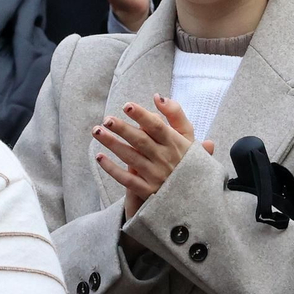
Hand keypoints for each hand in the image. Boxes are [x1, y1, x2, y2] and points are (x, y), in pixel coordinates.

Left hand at [93, 94, 213, 218]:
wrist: (196, 196)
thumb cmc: (188, 160)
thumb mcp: (189, 136)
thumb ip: (175, 114)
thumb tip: (158, 97)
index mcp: (176, 143)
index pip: (157, 127)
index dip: (142, 115)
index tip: (127, 106)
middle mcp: (165, 159)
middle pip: (141, 141)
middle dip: (123, 129)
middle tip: (106, 119)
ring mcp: (156, 176)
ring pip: (131, 158)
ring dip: (112, 144)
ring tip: (97, 131)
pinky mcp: (148, 191)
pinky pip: (127, 180)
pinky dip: (112, 169)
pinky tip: (99, 157)